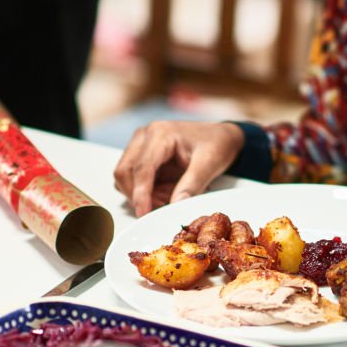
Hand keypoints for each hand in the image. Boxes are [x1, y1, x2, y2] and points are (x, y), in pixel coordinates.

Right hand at [113, 121, 244, 216]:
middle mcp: (145, 136)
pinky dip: (146, 191)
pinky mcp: (142, 155)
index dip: (140, 193)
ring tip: (170, 196)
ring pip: (125, 176)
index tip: (143, 212)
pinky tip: (167, 192)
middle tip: (164, 207)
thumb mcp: (210, 164)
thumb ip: (192, 184)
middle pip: (125, 171)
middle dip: (140, 195)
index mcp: (161, 133)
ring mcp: (140, 144)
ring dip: (143, 194)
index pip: (142, 167)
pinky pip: (134, 178)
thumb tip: (176, 205)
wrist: (221, 137)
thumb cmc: (216, 144)